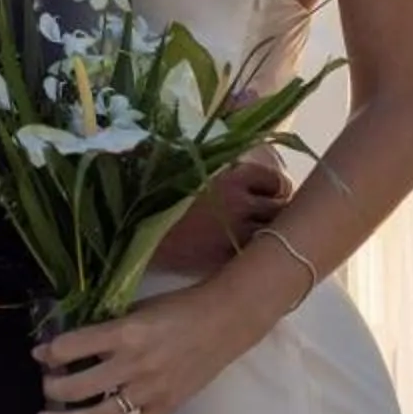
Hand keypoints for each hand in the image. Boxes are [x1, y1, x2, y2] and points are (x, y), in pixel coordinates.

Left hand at [33, 273, 275, 413]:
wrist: (224, 322)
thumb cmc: (178, 309)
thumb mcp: (137, 309)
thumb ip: (107, 329)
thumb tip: (73, 346)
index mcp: (125, 333)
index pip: (72, 347)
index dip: (49, 352)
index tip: (39, 353)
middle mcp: (133, 365)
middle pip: (77, 386)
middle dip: (52, 388)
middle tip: (44, 385)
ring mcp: (148, 392)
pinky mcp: (163, 410)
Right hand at [148, 149, 289, 275]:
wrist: (132, 228)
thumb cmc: (156, 192)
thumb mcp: (188, 166)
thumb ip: (216, 164)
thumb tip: (237, 154)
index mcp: (232, 176)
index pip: (274, 181)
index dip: (275, 187)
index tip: (270, 192)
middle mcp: (240, 204)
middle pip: (280, 209)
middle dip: (278, 211)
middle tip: (268, 215)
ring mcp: (234, 235)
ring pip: (272, 235)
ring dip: (271, 234)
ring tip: (260, 236)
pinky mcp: (223, 259)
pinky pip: (251, 255)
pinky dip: (253, 252)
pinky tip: (243, 252)